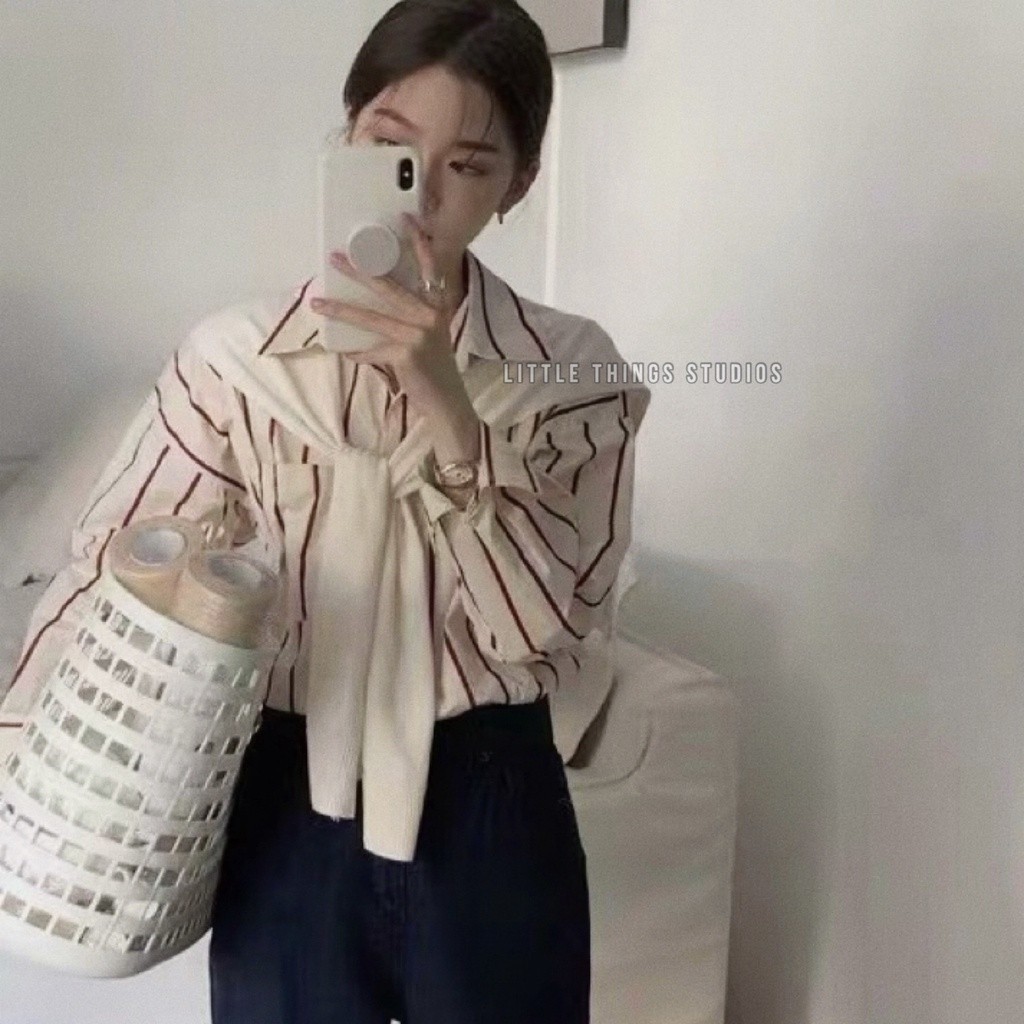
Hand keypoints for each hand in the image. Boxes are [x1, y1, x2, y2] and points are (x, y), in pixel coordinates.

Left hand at [309, 213, 478, 456]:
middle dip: (360, 271)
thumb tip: (370, 307)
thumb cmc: (433, 370)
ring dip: (341, 309)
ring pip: (372, 317)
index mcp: (437, 308)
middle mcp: (431, 316)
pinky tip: (343, 351)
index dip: (419, 244)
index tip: (406, 219)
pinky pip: (370, 350)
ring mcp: (419, 335)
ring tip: (318, 301)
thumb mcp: (428, 338)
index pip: (430, 269)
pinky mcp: (406, 354)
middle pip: (390, 287)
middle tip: (336, 258)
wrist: (447, 403)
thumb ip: (410, 319)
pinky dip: (356, 352)